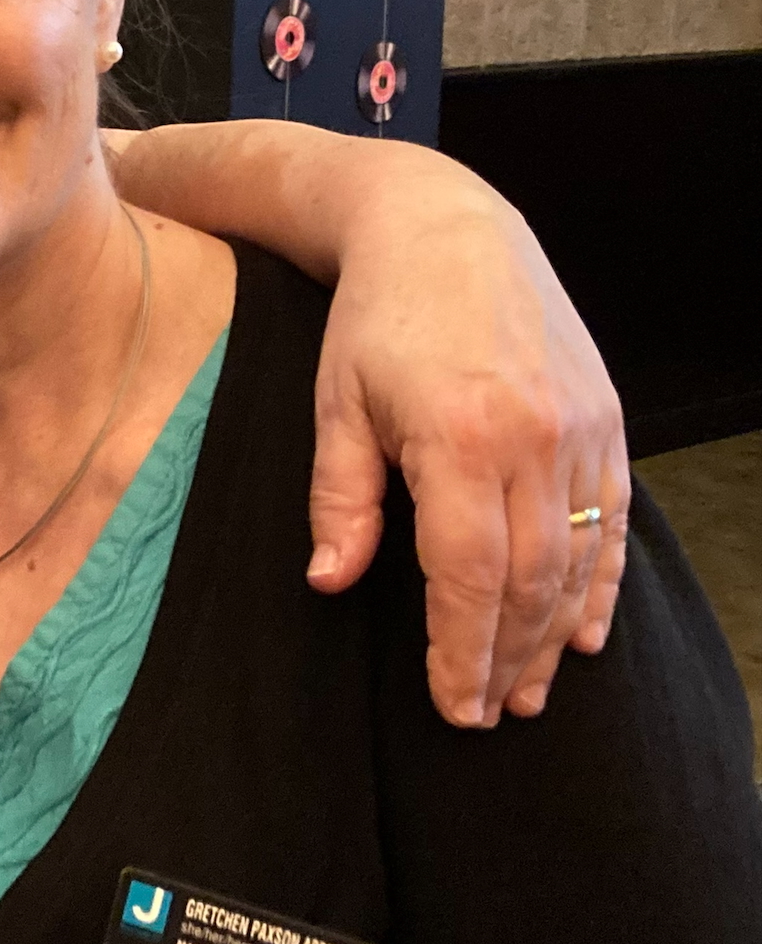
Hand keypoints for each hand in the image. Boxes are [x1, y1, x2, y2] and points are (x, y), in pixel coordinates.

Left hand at [304, 164, 628, 727]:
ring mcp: (582, 430)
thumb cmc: (374, 319)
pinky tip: (587, 634)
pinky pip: (613, 520)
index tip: (453, 708)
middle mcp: (536, 439)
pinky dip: (604, 583)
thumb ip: (339, 497)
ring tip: (530, 691)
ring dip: (556, 634)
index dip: (461, 651)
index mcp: (461, 438)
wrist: (445, 228)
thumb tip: (329, 583)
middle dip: (509, 658)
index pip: (468, 576)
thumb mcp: (336, 403)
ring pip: (580, 559)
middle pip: (532, 581)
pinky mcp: (606, 419)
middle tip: (489, 714)